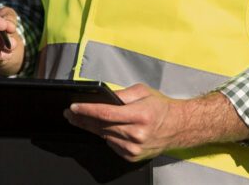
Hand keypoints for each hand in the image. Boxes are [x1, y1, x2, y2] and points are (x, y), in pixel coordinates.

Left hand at [64, 85, 248, 161]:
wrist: (179, 127)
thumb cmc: (160, 107)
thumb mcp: (142, 91)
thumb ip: (121, 94)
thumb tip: (102, 97)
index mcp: (140, 115)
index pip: (106, 113)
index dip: (87, 110)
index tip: (73, 107)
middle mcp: (137, 134)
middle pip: (101, 126)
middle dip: (82, 119)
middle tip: (69, 113)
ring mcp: (135, 148)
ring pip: (104, 136)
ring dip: (91, 128)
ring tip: (79, 119)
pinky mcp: (133, 157)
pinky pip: (112, 145)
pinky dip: (105, 136)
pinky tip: (101, 129)